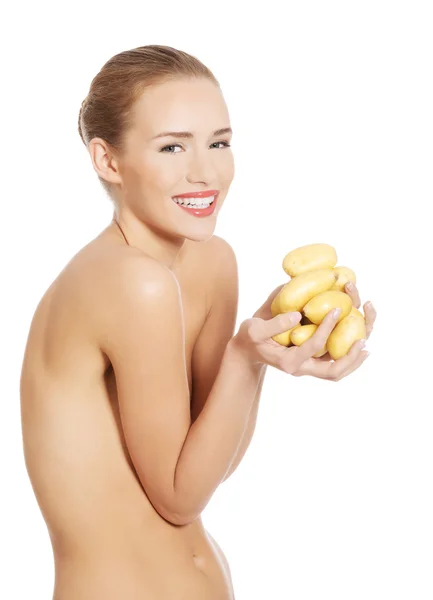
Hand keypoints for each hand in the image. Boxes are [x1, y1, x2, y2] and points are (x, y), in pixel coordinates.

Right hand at [232, 281, 375, 380]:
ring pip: (340, 369)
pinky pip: (337, 360)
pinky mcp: (315, 360)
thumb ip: (274, 324)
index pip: (313, 347)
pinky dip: (350, 350)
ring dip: (356, 355)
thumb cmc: (250, 338)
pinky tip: (360, 331)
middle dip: (351, 356)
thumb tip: (299, 314)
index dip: (326, 329)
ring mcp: (310, 366)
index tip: (335, 309)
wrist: (250, 350)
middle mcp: (303, 368)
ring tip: (368, 334)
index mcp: (289, 362)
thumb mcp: (254, 329)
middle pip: (334, 371)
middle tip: (363, 339)